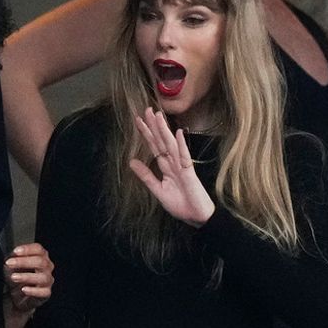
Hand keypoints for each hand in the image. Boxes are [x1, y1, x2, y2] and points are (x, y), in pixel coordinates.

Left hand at [3, 243, 53, 313]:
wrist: (18, 294)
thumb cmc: (17, 276)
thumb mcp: (13, 265)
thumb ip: (13, 259)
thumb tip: (9, 256)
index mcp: (40, 256)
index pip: (38, 249)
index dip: (28, 249)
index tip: (15, 251)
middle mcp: (47, 267)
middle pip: (41, 262)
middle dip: (24, 262)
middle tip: (10, 263)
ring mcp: (47, 280)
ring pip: (43, 277)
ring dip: (27, 276)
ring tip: (14, 277)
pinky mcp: (46, 292)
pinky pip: (43, 292)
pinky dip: (33, 291)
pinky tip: (24, 289)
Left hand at [128, 108, 214, 227]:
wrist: (196, 217)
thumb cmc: (180, 205)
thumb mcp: (158, 190)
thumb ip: (146, 176)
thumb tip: (131, 161)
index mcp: (166, 167)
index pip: (154, 146)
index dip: (147, 134)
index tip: (138, 120)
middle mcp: (173, 163)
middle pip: (161, 141)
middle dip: (154, 126)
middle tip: (146, 110)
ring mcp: (182, 166)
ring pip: (171, 144)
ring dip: (164, 130)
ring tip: (158, 116)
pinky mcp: (190, 172)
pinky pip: (184, 156)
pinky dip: (182, 144)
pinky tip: (178, 133)